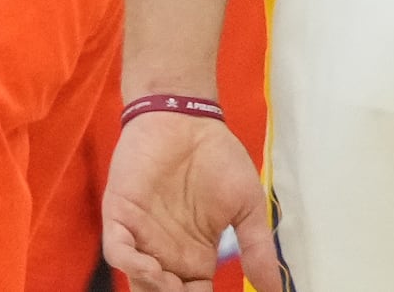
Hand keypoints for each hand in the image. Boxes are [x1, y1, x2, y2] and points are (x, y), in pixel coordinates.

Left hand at [101, 111, 280, 291]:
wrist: (188, 119)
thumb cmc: (218, 159)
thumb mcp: (248, 208)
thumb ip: (257, 249)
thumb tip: (276, 290)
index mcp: (195, 256)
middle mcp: (166, 251)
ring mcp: (141, 233)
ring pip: (138, 278)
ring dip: (152, 289)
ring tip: (172, 288)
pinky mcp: (120, 211)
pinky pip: (117, 249)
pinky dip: (130, 264)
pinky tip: (151, 268)